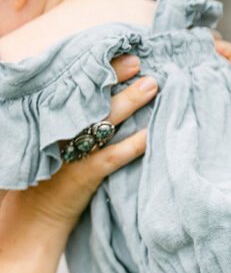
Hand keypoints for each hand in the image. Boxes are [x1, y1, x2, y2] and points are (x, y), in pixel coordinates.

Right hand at [7, 55, 156, 232]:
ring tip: (153, 86)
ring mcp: (73, 151)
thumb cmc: (51, 177)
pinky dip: (133, 146)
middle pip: (92, 96)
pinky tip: (151, 136)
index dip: (101, 70)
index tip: (122, 57)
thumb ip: (75, 124)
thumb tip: (105, 106)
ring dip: (130, 102)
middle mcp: (61, 129)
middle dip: (117, 77)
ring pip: (105, 120)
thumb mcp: (57, 144)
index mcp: (53, 118)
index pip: (78, 86)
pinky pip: (113, 156)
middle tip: (140, 64)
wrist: (36, 215)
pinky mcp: (84, 174)